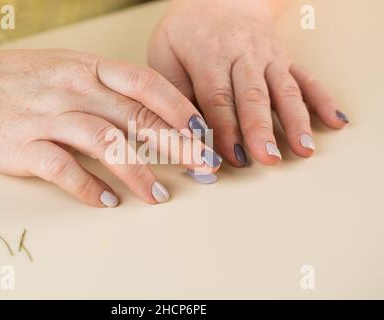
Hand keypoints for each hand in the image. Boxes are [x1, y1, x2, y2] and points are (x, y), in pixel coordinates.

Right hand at [0, 32, 220, 206]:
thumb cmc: (28, 81)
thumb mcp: (73, 71)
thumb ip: (112, 90)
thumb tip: (158, 114)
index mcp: (90, 69)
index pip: (145, 84)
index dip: (178, 108)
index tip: (203, 132)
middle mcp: (74, 89)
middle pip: (134, 117)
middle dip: (174, 144)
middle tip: (202, 166)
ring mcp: (48, 117)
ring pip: (104, 143)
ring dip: (137, 172)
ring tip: (159, 195)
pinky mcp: (24, 146)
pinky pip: (62, 169)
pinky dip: (88, 187)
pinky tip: (108, 201)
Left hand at [148, 0, 348, 166]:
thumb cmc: (187, 31)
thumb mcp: (165, 54)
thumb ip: (175, 91)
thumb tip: (185, 130)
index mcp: (209, 54)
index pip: (218, 98)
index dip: (224, 130)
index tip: (231, 156)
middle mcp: (243, 54)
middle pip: (253, 96)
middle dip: (261, 129)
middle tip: (268, 158)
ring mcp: (268, 56)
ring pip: (284, 90)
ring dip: (295, 121)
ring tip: (304, 149)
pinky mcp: (285, 59)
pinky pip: (306, 79)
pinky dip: (321, 101)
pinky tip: (334, 121)